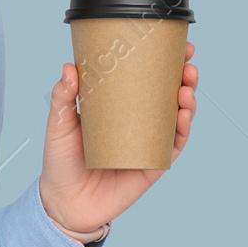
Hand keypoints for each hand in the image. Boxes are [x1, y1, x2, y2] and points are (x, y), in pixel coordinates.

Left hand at [38, 41, 197, 231]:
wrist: (63, 201)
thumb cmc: (60, 160)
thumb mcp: (59, 123)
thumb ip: (63, 96)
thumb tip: (70, 67)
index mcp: (119, 108)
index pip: (146, 80)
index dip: (165, 63)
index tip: (177, 45)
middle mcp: (138, 123)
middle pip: (169, 96)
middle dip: (184, 78)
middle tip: (187, 64)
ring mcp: (148, 144)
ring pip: (177, 119)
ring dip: (188, 101)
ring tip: (186, 88)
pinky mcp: (152, 166)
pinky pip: (172, 146)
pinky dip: (180, 131)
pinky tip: (181, 116)